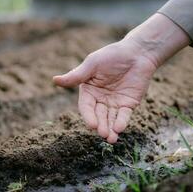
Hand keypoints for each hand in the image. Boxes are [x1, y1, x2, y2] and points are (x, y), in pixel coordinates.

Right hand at [53, 14, 189, 143]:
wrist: (138, 53)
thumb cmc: (113, 55)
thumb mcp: (93, 64)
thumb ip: (77, 75)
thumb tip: (54, 80)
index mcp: (89, 90)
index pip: (86, 106)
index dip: (89, 116)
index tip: (92, 125)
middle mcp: (101, 99)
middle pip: (99, 115)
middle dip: (101, 125)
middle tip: (103, 134)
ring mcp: (115, 103)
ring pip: (111, 119)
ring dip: (110, 129)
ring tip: (111, 138)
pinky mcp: (128, 104)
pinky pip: (124, 115)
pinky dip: (122, 122)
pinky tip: (119, 128)